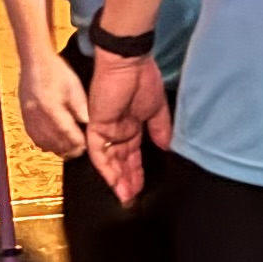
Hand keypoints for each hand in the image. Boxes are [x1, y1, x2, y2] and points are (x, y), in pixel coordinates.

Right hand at [18, 44, 91, 158]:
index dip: (77, 143)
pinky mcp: (24, 117)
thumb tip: (88, 125)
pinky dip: (45, 144)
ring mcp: (29, 117)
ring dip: (57, 149)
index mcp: (51, 107)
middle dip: (68, 149)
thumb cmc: (56, 70)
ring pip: (43, 143)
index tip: (86, 147)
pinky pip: (34, 138)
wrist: (35, 60)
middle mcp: (37, 115)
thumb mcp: (74, 86)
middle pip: (54, 142)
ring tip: (68, 150)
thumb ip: (81, 107)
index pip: (66, 134)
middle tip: (80, 151)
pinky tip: (54, 144)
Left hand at [85, 45, 169, 199]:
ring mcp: (106, 129)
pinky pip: (98, 152)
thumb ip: (161, 130)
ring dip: (117, 179)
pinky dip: (106, 168)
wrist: (127, 62)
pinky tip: (115, 182)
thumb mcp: (157, 109)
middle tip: (131, 199)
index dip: (136, 172)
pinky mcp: (96, 126)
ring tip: (126, 196)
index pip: (132, 155)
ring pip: (109, 160)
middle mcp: (118, 130)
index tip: (140, 189)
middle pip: (121, 161)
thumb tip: (166, 149)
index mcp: (131, 125)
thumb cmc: (143, 79)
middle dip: (127, 181)